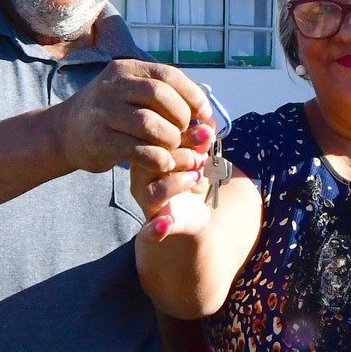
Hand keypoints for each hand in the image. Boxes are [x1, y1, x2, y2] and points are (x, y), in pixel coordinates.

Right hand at [54, 59, 207, 173]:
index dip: (192, 94)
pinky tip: (164, 162)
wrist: (65, 131)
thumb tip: (205, 112)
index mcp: (126, 69)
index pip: (168, 74)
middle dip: (181, 116)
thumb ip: (163, 96)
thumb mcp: (131, 93)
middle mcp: (112, 86)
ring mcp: (102, 112)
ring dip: (171, 139)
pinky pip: (136, 149)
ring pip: (148, 123)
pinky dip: (157, 158)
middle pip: (159, 95)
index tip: (204, 112)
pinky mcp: (98, 140)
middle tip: (186, 132)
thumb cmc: (110, 113)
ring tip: (175, 147)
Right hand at [132, 117, 215, 239]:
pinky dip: (157, 228)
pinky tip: (167, 222)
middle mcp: (141, 173)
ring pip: (155, 190)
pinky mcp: (154, 222)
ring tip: (197, 177)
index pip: (157, 135)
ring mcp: (145, 198)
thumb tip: (210, 122)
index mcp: (148, 150)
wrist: (190, 212)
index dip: (184, 131)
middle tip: (202, 156)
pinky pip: (150, 229)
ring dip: (180, 182)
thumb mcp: (199, 154)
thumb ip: (202, 139)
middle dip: (185, 154)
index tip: (206, 132)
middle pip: (154, 159)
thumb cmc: (191, 175)